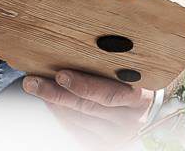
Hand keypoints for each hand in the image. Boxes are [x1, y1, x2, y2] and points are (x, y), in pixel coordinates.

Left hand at [22, 69, 157, 145]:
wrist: (151, 105)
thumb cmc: (138, 78)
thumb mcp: (134, 68)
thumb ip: (113, 63)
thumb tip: (75, 44)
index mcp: (141, 96)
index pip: (110, 93)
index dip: (84, 85)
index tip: (61, 74)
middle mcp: (131, 119)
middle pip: (88, 106)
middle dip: (57, 92)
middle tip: (33, 81)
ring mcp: (119, 133)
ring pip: (80, 119)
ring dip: (55, 102)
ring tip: (36, 86)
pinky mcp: (107, 143)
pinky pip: (78, 130)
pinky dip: (62, 115)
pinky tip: (51, 101)